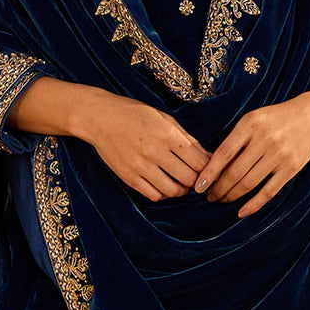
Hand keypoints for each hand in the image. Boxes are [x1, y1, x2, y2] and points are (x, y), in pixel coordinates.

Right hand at [81, 90, 211, 201]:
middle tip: (196, 177)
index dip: (209, 168)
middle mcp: (154, 152)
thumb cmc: (135, 114)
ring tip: (180, 182)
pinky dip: (163, 193)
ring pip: (172, 191)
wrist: (100, 118)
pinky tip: (163, 184)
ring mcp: (140, 166)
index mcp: (167, 135)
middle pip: (189, 179)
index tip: (208, 169)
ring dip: (181, 190)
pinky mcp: (129, 177)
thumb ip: (187, 139)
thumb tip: (209, 157)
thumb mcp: (164, 119)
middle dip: (197, 181)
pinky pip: (154, 195)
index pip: (199, 161)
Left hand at [194, 88, 309, 218]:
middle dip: (219, 188)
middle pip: (235, 172)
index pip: (223, 153)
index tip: (198, 186)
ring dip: (231, 196)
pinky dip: (253, 204)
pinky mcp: (291, 168)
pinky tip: (241, 212)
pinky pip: (269, 191)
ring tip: (222, 200)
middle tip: (209, 197)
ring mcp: (279, 155)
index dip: (209, 173)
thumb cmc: (275, 118)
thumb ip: (236, 139)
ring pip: (249, 184)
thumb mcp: (253, 119)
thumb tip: (212, 167)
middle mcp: (264, 139)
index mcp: (250, 124)